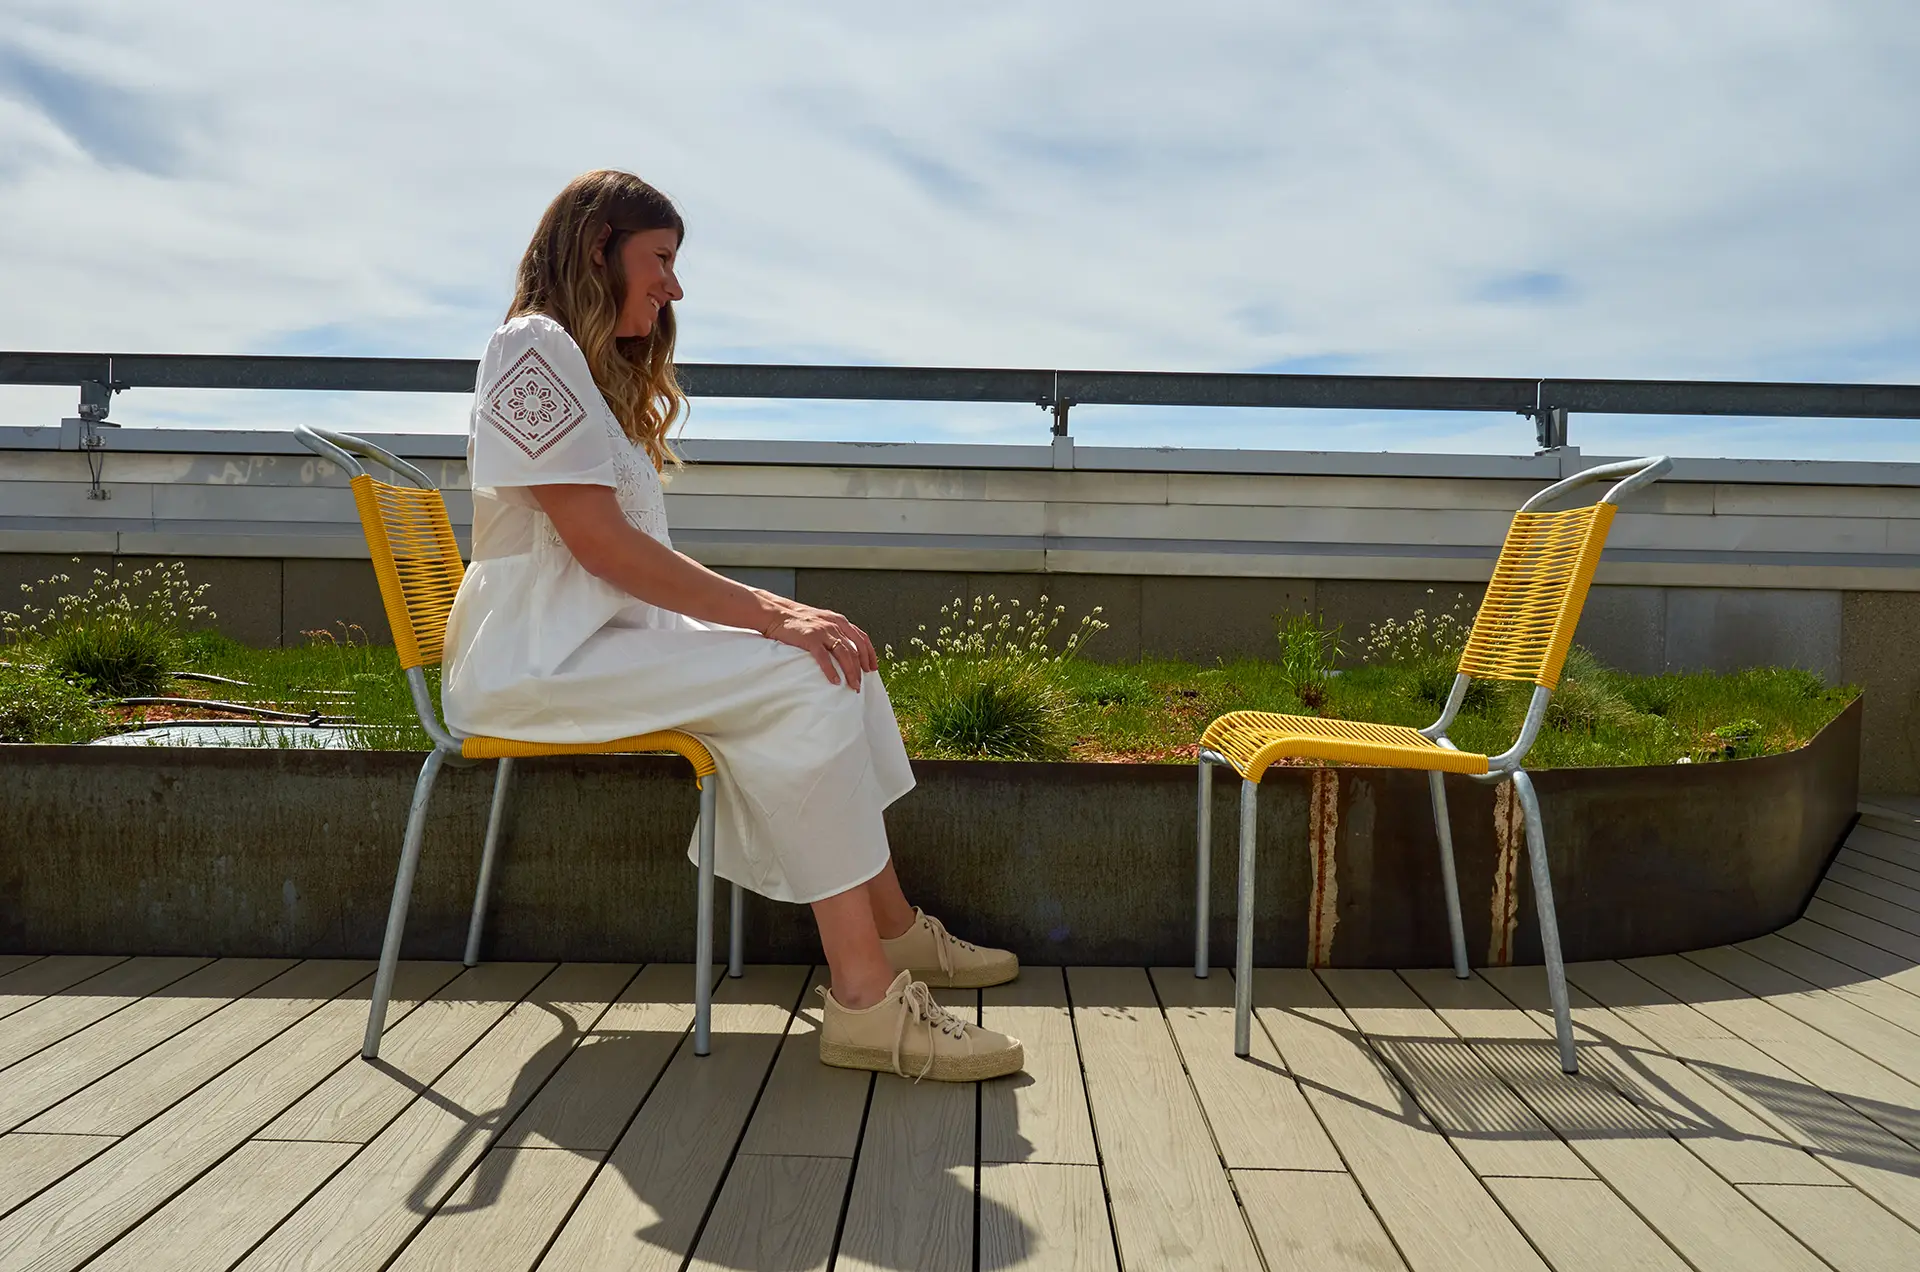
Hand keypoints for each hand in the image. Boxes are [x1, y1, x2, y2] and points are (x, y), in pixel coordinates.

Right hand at [759, 602, 876, 688]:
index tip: (872, 668)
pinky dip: (831, 671)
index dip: (870, 654)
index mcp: (839, 621)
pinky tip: (834, 681)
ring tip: (852, 685)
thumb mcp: (822, 620)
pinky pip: (824, 658)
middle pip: (855, 649)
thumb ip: (834, 631)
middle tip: (861, 683)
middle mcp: (834, 625)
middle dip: (860, 668)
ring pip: (844, 654)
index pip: (861, 638)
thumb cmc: (797, 619)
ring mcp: (823, 631)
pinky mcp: (810, 639)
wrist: (776, 613)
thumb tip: (844, 649)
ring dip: (850, 672)